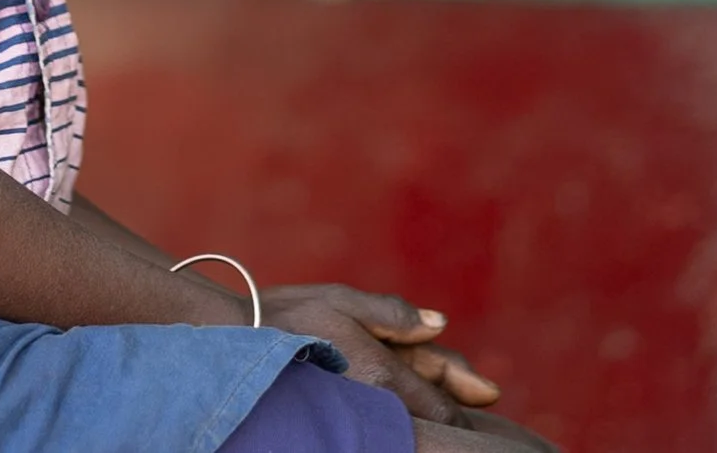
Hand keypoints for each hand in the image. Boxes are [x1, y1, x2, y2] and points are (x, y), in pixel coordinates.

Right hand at [258, 284, 498, 424]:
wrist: (228, 343)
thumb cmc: (284, 315)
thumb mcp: (341, 300)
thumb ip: (393, 315)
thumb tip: (440, 325)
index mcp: (380, 370)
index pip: (439, 404)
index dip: (464, 401)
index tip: (487, 395)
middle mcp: (371, 398)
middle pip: (427, 415)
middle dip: (452, 408)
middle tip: (483, 396)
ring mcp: (356, 409)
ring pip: (406, 416)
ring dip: (426, 409)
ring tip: (451, 406)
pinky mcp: (339, 412)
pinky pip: (381, 413)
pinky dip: (398, 408)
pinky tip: (401, 402)